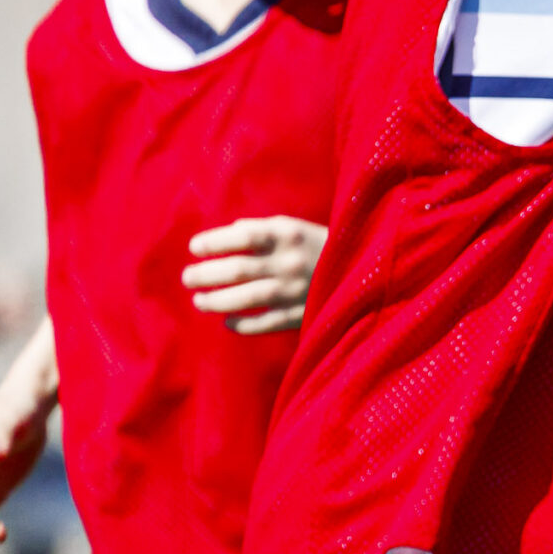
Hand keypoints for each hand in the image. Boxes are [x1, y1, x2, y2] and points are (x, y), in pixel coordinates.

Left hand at [182, 216, 326, 333]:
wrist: (365, 270)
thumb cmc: (322, 246)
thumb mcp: (297, 227)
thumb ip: (264, 228)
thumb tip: (230, 231)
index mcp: (288, 234)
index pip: (241, 237)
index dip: (212, 242)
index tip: (194, 248)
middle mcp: (289, 261)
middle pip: (237, 269)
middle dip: (205, 275)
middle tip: (187, 278)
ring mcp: (295, 290)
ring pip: (246, 298)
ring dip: (216, 301)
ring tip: (199, 301)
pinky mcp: (300, 314)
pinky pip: (265, 323)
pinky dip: (242, 325)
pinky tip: (227, 322)